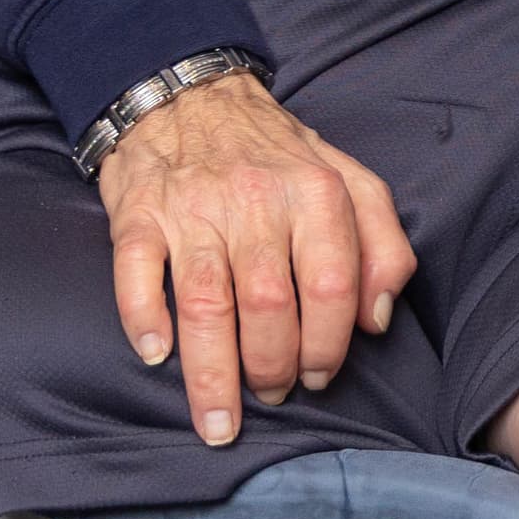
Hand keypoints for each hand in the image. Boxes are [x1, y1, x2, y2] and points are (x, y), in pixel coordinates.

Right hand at [97, 72, 418, 444]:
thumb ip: (382, 242)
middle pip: (270, 304)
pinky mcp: (139, 215)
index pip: (333, 284)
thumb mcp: (348, 178)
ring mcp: (193, 208)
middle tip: (275, 393)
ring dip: (213, 375)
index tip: (319, 377)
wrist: (188, 96)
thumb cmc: (275, 153)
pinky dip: (144, 321)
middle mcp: (256, 199)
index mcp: (315, 190)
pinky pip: (136, 275)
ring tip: (220, 422)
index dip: (330, 343)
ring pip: (206, 303)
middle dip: (275, 366)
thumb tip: (379, 318)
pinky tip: (157, 357)